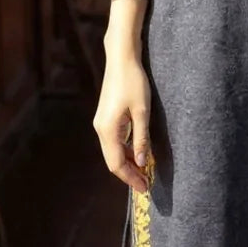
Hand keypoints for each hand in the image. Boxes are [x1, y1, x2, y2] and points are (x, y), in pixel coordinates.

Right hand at [92, 50, 151, 191]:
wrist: (121, 58)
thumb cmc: (133, 81)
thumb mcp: (142, 111)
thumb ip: (141, 138)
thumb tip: (143, 162)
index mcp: (108, 130)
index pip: (117, 164)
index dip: (130, 178)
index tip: (145, 188)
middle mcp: (101, 129)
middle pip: (113, 160)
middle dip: (129, 173)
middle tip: (146, 184)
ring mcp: (101, 122)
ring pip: (113, 150)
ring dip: (128, 161)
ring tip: (144, 170)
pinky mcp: (106, 116)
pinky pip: (114, 140)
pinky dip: (125, 149)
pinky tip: (138, 151)